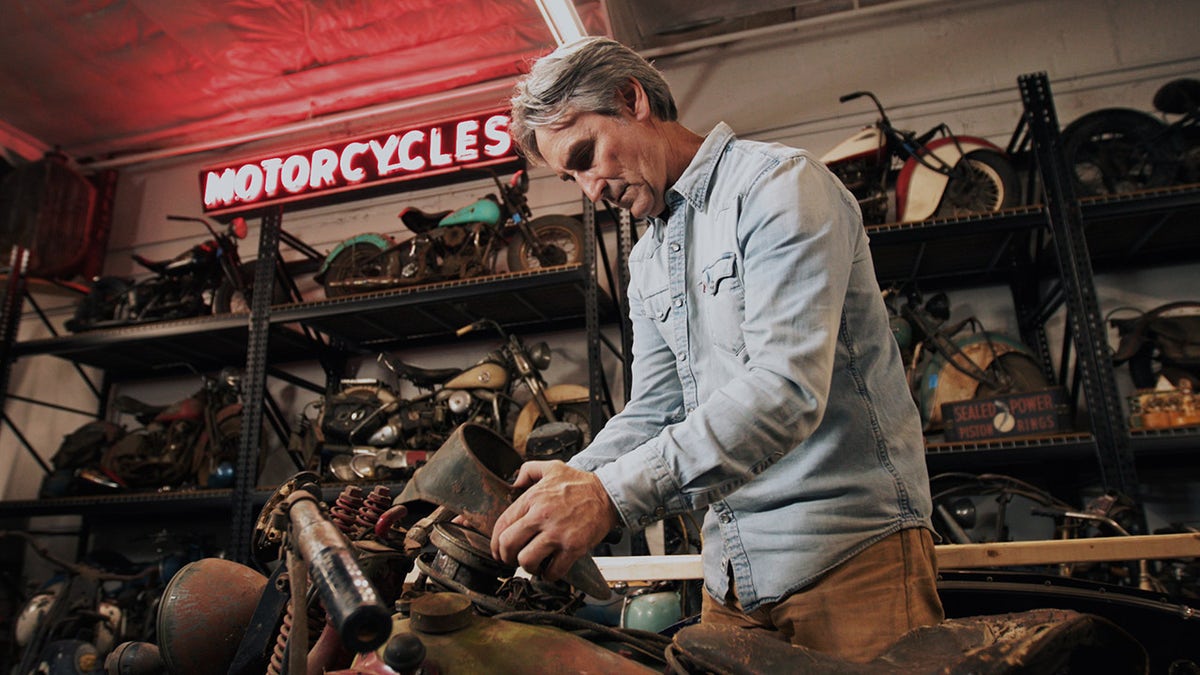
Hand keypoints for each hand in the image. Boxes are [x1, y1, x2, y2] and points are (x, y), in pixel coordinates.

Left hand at [490, 460, 617, 581]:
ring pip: (527, 560)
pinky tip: (550, 569)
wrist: (609, 494)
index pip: (502, 525)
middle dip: (506, 557)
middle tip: (511, 560)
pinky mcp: (573, 547)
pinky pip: (553, 571)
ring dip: (527, 567)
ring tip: (533, 564)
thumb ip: (528, 471)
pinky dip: (549, 575)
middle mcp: (541, 516)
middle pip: (509, 545)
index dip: (496, 543)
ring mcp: (557, 533)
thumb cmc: (580, 483)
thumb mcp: (552, 467)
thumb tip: (513, 483)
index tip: (498, 551)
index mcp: (533, 499)